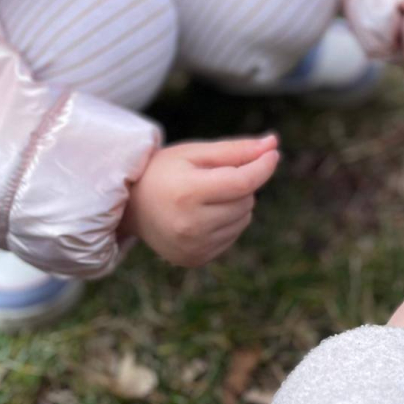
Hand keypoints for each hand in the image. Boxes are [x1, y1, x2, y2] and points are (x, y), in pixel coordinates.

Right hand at [121, 135, 279, 266]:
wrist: (130, 207)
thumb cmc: (163, 171)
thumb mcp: (195, 153)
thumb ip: (236, 149)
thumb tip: (273, 143)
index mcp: (188, 194)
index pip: (243, 182)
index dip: (263, 166)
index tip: (273, 153)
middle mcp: (191, 226)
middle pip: (246, 201)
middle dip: (241, 184)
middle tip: (212, 177)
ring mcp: (193, 247)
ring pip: (244, 219)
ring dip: (236, 204)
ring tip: (205, 196)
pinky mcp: (196, 259)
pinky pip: (232, 236)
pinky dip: (227, 222)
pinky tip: (202, 215)